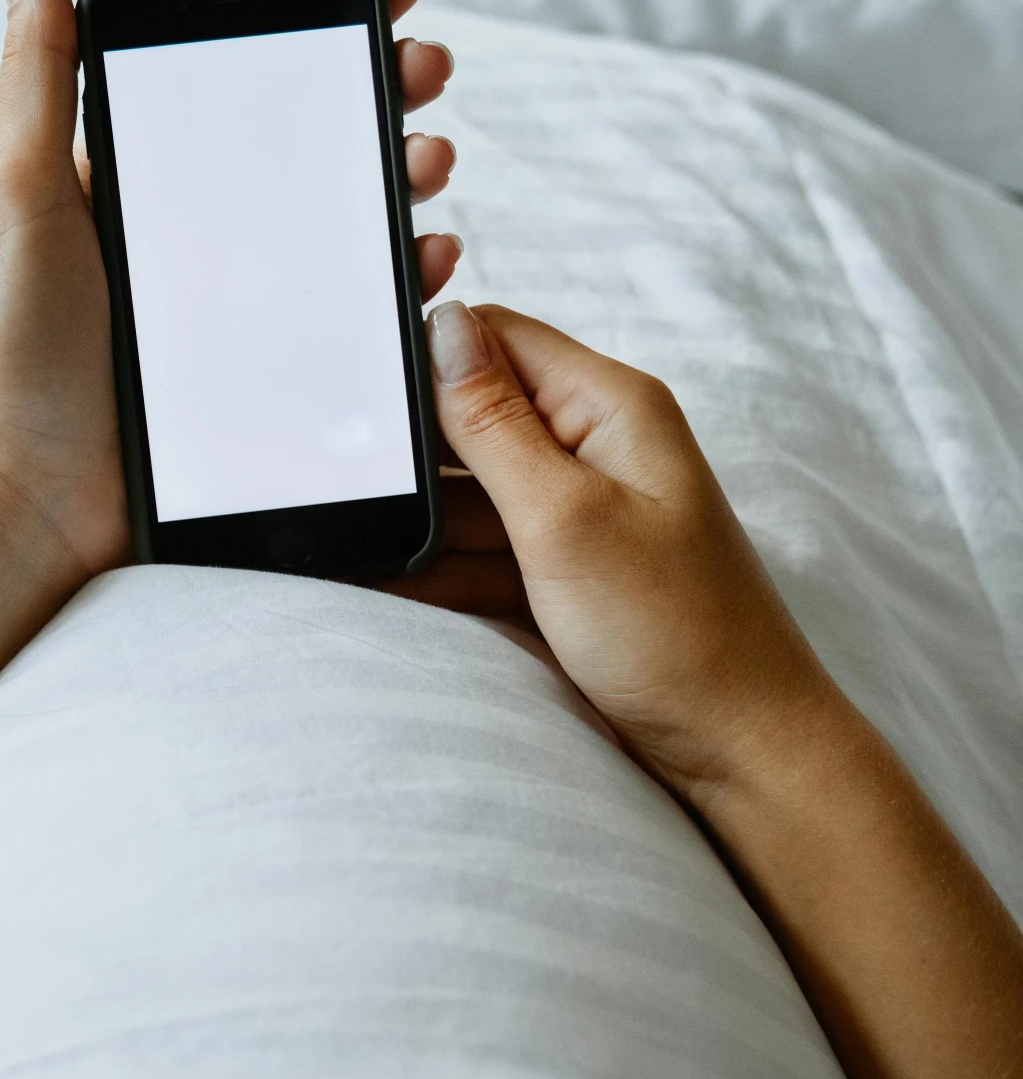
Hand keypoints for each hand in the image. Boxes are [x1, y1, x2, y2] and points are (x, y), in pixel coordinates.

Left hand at [0, 0, 462, 591]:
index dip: (322, 21)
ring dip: (406, 174)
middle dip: (386, 89)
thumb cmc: (8, 342)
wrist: (27, 492)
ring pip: (348, 217)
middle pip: (314, 136)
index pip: (244, 71)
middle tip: (429, 69)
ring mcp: (242, 300)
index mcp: (143, 170)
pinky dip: (406, 275)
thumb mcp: (20, 191)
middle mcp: (199, 228)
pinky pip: (357, 310)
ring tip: (433, 159)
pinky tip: (432, 255)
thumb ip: (38, 72)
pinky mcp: (272, 368)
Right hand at [394, 301, 833, 802]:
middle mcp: (598, 449)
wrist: (737, 752)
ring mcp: (581, 516)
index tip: (354, 385)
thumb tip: (445, 326)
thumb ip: (494, 423)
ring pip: (471, 493)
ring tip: (352, 539)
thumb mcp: (565, 517)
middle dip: (414, 449)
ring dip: (419, 518)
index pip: (497, 337)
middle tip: (342, 477)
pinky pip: (482, 554)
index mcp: (611, 407)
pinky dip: (438, 570)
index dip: (426, 353)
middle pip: (476, 415)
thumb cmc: (676, 634)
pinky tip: (382, 583)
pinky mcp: (567, 576)